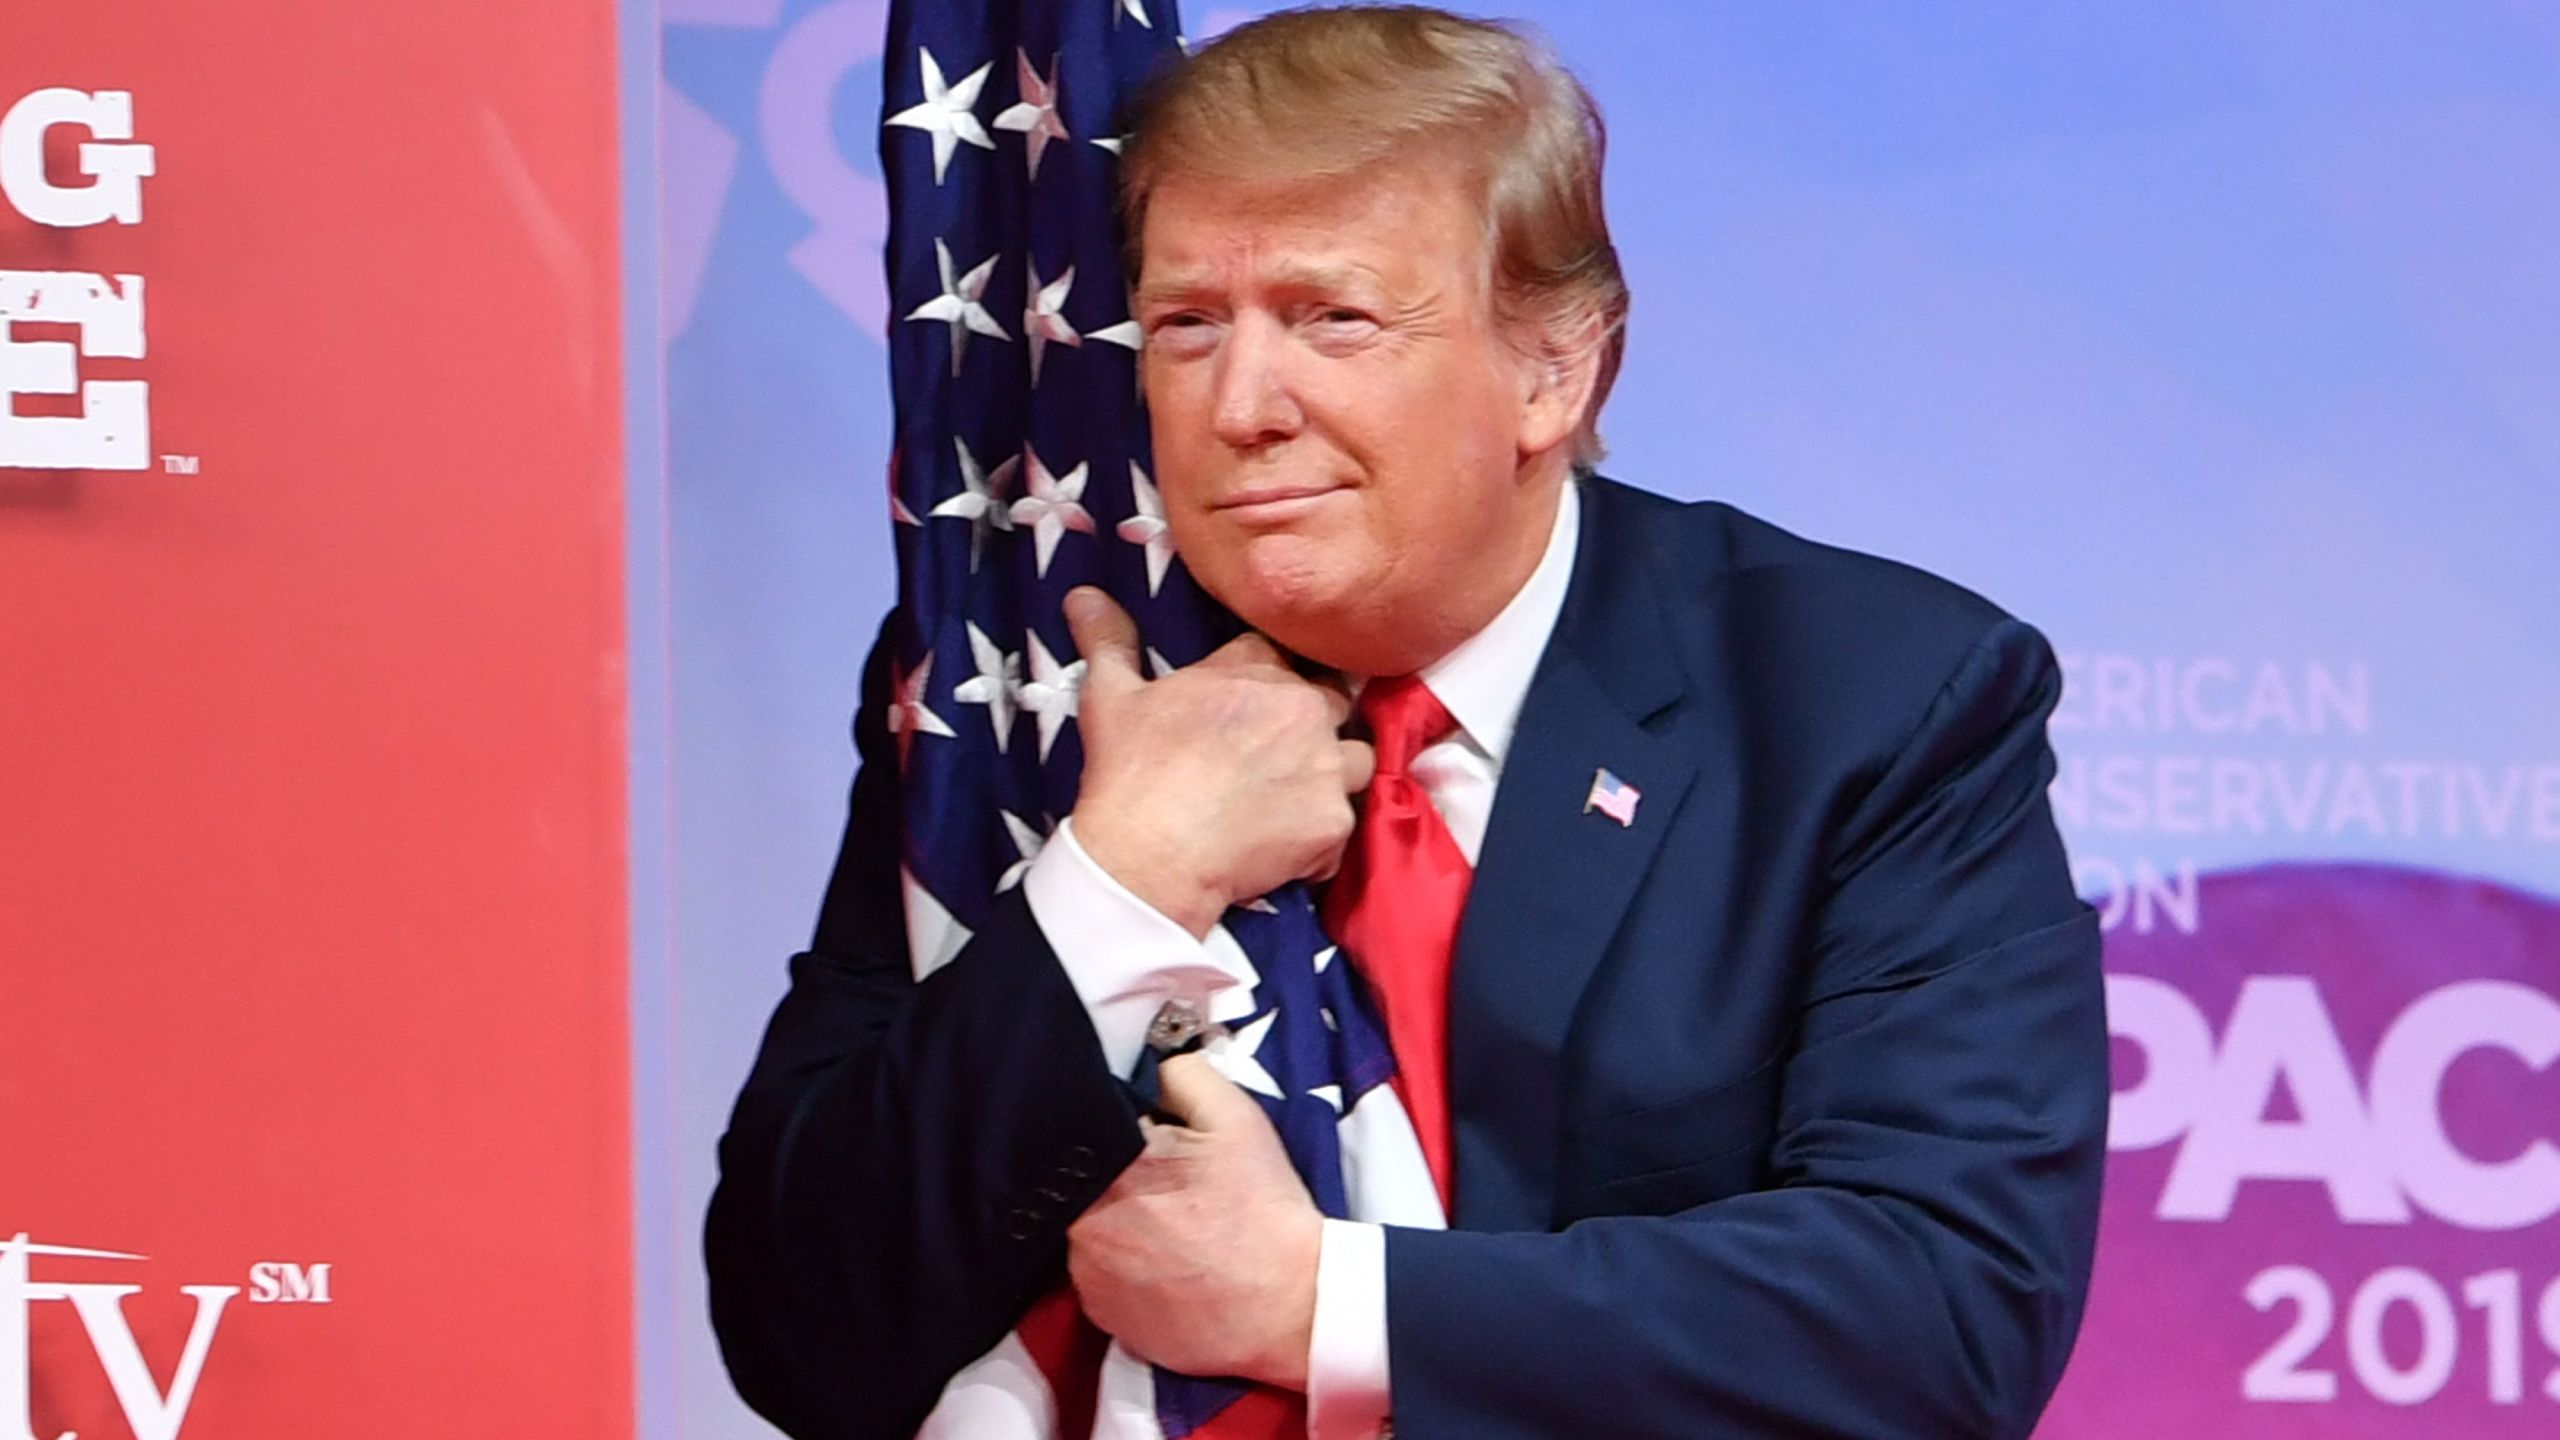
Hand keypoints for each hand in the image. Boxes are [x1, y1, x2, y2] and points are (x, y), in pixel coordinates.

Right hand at [1065, 587, 1374, 935]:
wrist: (1148, 857)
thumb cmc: (1130, 772)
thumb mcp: (1110, 696)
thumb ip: (1109, 640)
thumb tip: (1082, 596)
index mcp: (1256, 669)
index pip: (1282, 653)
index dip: (1267, 679)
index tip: (1250, 706)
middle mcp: (1303, 708)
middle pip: (1333, 700)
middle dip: (1312, 722)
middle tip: (1273, 755)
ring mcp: (1325, 766)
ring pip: (1356, 759)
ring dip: (1332, 774)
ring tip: (1292, 798)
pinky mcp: (1333, 822)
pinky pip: (1343, 824)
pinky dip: (1320, 839)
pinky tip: (1284, 848)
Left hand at [1067, 1054, 1323, 1388]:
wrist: (1289, 1306)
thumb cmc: (1261, 1210)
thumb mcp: (1235, 1118)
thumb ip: (1183, 1075)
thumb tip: (1152, 1066)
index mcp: (1110, 1166)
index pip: (1090, 1132)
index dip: (1122, 1136)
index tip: (1154, 1147)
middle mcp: (1082, 1222)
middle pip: (1086, 1182)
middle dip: (1120, 1179)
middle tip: (1170, 1190)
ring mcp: (1087, 1275)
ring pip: (1089, 1230)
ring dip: (1117, 1224)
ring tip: (1171, 1232)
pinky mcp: (1101, 1315)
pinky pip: (1100, 1277)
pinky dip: (1123, 1269)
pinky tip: (1164, 1267)